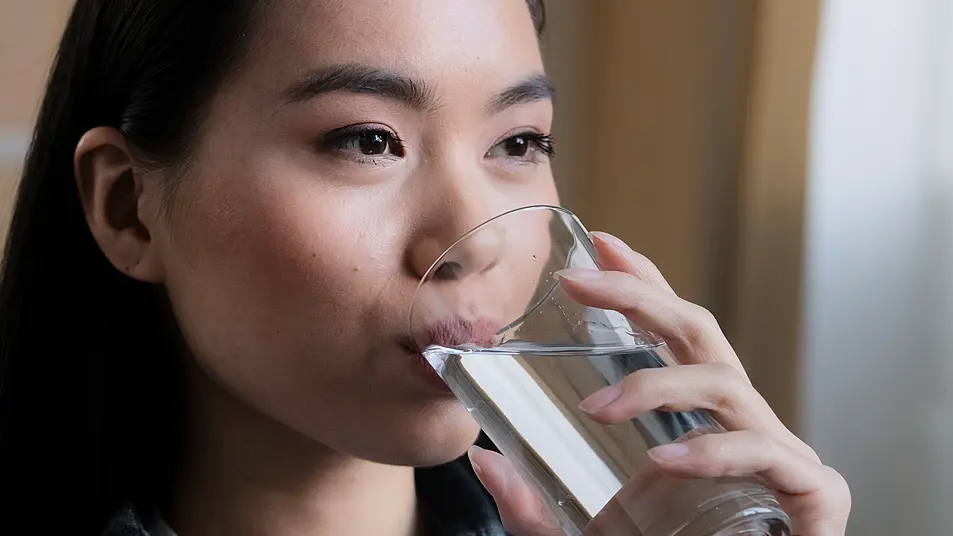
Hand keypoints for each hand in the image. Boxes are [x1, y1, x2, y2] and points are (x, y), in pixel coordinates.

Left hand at [469, 231, 850, 535]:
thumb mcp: (585, 531)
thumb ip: (534, 505)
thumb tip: (484, 461)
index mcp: (696, 421)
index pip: (672, 334)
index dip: (643, 283)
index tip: (600, 243)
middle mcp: (738, 424)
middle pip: (699, 334)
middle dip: (641, 296)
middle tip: (580, 281)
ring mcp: (778, 454)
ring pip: (726, 384)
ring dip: (658, 386)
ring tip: (601, 409)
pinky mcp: (814, 494)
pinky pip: (763, 452)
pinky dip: (713, 450)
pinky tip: (666, 459)